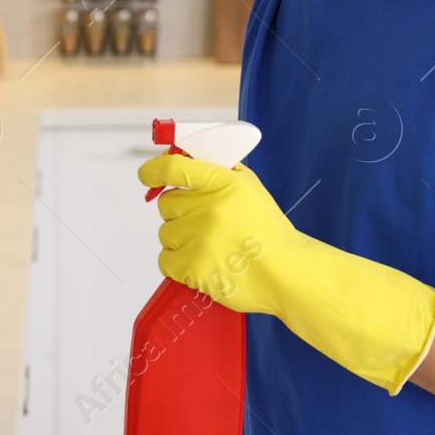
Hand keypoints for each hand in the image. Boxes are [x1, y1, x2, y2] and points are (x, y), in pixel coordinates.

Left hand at [139, 153, 434, 394]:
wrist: (287, 272)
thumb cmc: (270, 233)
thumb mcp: (251, 188)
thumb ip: (220, 173)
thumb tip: (187, 161)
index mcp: (223, 183)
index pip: (174, 168)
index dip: (154, 169)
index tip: (147, 174)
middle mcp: (209, 208)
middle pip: (166, 203)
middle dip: (180, 212)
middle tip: (201, 222)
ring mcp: (200, 239)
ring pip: (165, 233)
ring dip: (181, 238)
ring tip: (208, 246)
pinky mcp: (193, 268)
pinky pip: (166, 260)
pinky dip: (178, 263)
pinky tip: (200, 262)